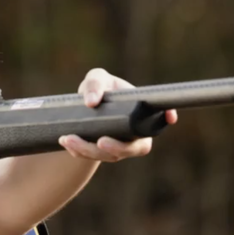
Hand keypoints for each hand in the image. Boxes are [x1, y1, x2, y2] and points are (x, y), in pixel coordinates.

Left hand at [58, 67, 177, 161]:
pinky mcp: (100, 153)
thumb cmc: (98, 87)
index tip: (169, 118)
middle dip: (116, 148)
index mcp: (139, 116)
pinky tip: (65, 140)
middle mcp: (132, 135)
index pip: (157, 122)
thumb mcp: (97, 77)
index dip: (164, 120)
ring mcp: (117, 147)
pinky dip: (77, 151)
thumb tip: (92, 102)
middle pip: (131, 149)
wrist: (83, 105)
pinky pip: (90, 157)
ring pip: (108, 156)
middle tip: (101, 141)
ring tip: (69, 138)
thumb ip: (95, 83)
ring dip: (89, 150)